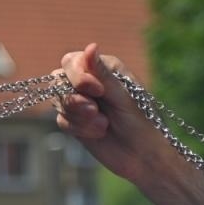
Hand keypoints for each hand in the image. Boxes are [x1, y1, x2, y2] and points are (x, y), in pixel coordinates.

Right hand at [54, 44, 162, 184]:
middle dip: (74, 97)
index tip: (97, 90)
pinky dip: (78, 128)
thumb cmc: (143, 124)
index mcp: (106, 69)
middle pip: (58, 78)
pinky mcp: (76, 122)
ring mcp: (81, 102)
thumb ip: (103, 75)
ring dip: (78, 116)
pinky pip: (61, 120)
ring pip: (59, 100)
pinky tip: (98, 133)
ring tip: (103, 125)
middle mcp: (90, 82)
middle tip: (94, 111)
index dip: (78, 75)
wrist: (145, 159)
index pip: (73, 61)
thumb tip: (91, 45)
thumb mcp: (124, 98)